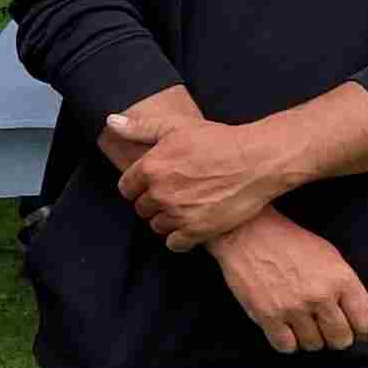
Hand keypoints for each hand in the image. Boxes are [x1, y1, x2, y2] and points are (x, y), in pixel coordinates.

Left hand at [110, 107, 295, 249]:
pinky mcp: (198, 230)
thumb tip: (111, 123)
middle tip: (171, 195)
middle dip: (152, 203)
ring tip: (183, 209)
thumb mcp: (176, 126)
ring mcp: (178, 213)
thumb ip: (140, 128)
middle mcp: (160, 193)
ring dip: (166, 220)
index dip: (137, 187)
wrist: (257, 161)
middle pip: (141, 208)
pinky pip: (175, 244)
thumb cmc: (218, 140)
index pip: (126, 189)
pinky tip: (190, 227)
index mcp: (150, 168)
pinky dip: (180, 239)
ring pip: (157, 226)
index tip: (151, 185)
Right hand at [208, 210, 367, 352]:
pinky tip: (284, 328)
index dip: (363, 333)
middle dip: (336, 337)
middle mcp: (320, 296)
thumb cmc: (290, 242)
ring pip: (314, 345)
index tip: (356, 332)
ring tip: (302, 325)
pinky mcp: (267, 315)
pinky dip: (287, 342)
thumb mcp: (330, 256)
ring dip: (310, 338)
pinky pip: (286, 347)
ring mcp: (293, 308)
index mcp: (341, 279)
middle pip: (341, 340)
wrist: (247, 232)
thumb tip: (353, 317)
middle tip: (326, 329)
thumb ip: (345, 287)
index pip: (366, 324)